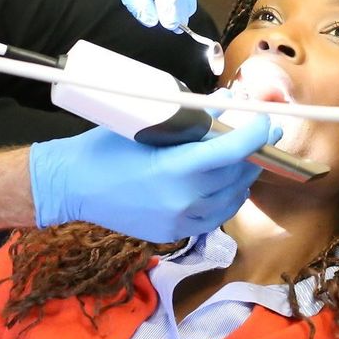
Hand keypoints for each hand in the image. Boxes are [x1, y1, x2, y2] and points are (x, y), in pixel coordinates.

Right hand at [30, 112, 277, 239]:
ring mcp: (179, 222)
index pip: (230, 152)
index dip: (254, 135)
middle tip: (262, 132)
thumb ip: (192, 118)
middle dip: (254, 151)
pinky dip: (226, 196)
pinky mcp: (174, 234)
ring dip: (243, 175)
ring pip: (231, 199)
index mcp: (173, 170)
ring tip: (245, 156)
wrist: (72, 186)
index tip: (266, 120)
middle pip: (236, 175)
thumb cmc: (106, 147)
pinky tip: (225, 182)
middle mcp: (182, 201)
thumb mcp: (148, 124)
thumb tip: (228, 103)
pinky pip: (215, 216)